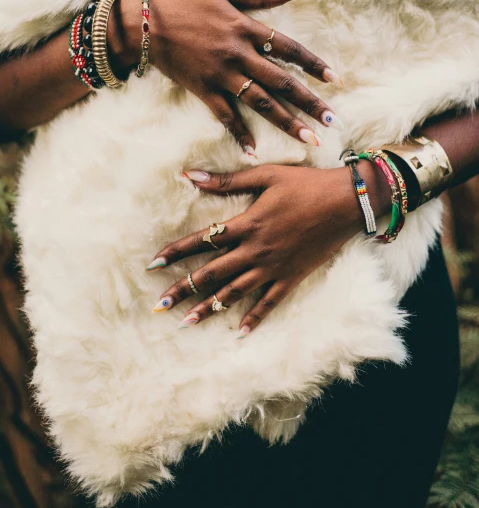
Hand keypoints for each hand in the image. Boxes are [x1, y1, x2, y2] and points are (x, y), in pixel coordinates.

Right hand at [108, 0, 342, 154]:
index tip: (334, 79)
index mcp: (245, 29)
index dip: (313, 64)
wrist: (144, 24)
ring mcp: (221, 76)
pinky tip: (254, 151)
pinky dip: (240, 134)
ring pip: (261, 103)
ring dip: (287, 123)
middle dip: (310, 102)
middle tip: (334, 120)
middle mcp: (238, 55)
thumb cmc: (183, 1)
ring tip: (310, 138)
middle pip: (281, 82)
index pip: (288, 49)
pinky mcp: (204, 91)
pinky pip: (226, 117)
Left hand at [148, 162, 389, 335]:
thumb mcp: (266, 176)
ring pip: (234, 293)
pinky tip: (238, 331)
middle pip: (211, 274)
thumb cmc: (306, 184)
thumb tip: (191, 176)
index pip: (202, 241)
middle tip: (158, 305)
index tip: (152, 263)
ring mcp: (273, 267)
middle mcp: (255, 251)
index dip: (175, 251)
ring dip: (208, 308)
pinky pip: (269, 302)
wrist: (347, 202)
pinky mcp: (291, 277)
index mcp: (247, 224)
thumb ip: (227, 180)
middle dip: (182, 290)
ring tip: (186, 322)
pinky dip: (253, 317)